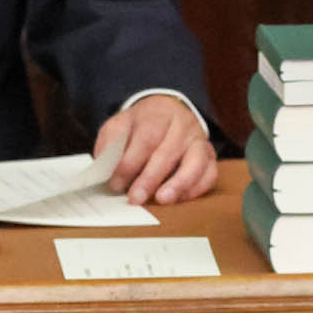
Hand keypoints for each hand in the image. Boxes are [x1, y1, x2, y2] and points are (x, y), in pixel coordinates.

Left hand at [93, 95, 217, 205]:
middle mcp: (182, 124)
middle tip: (135, 198)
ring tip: (162, 199)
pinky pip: (210, 173)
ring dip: (179, 184)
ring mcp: (199, 140)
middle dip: (150, 178)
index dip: (130, 163)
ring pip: (195, 162)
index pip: (146, 137)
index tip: (116, 183)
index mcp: (158, 113)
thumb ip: (110, 145)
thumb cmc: (139, 127)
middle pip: (168, 152)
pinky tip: (179, 199)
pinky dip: (196, 188)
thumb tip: (103, 169)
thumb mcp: (118, 127)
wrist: (167, 112)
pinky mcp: (209, 156)